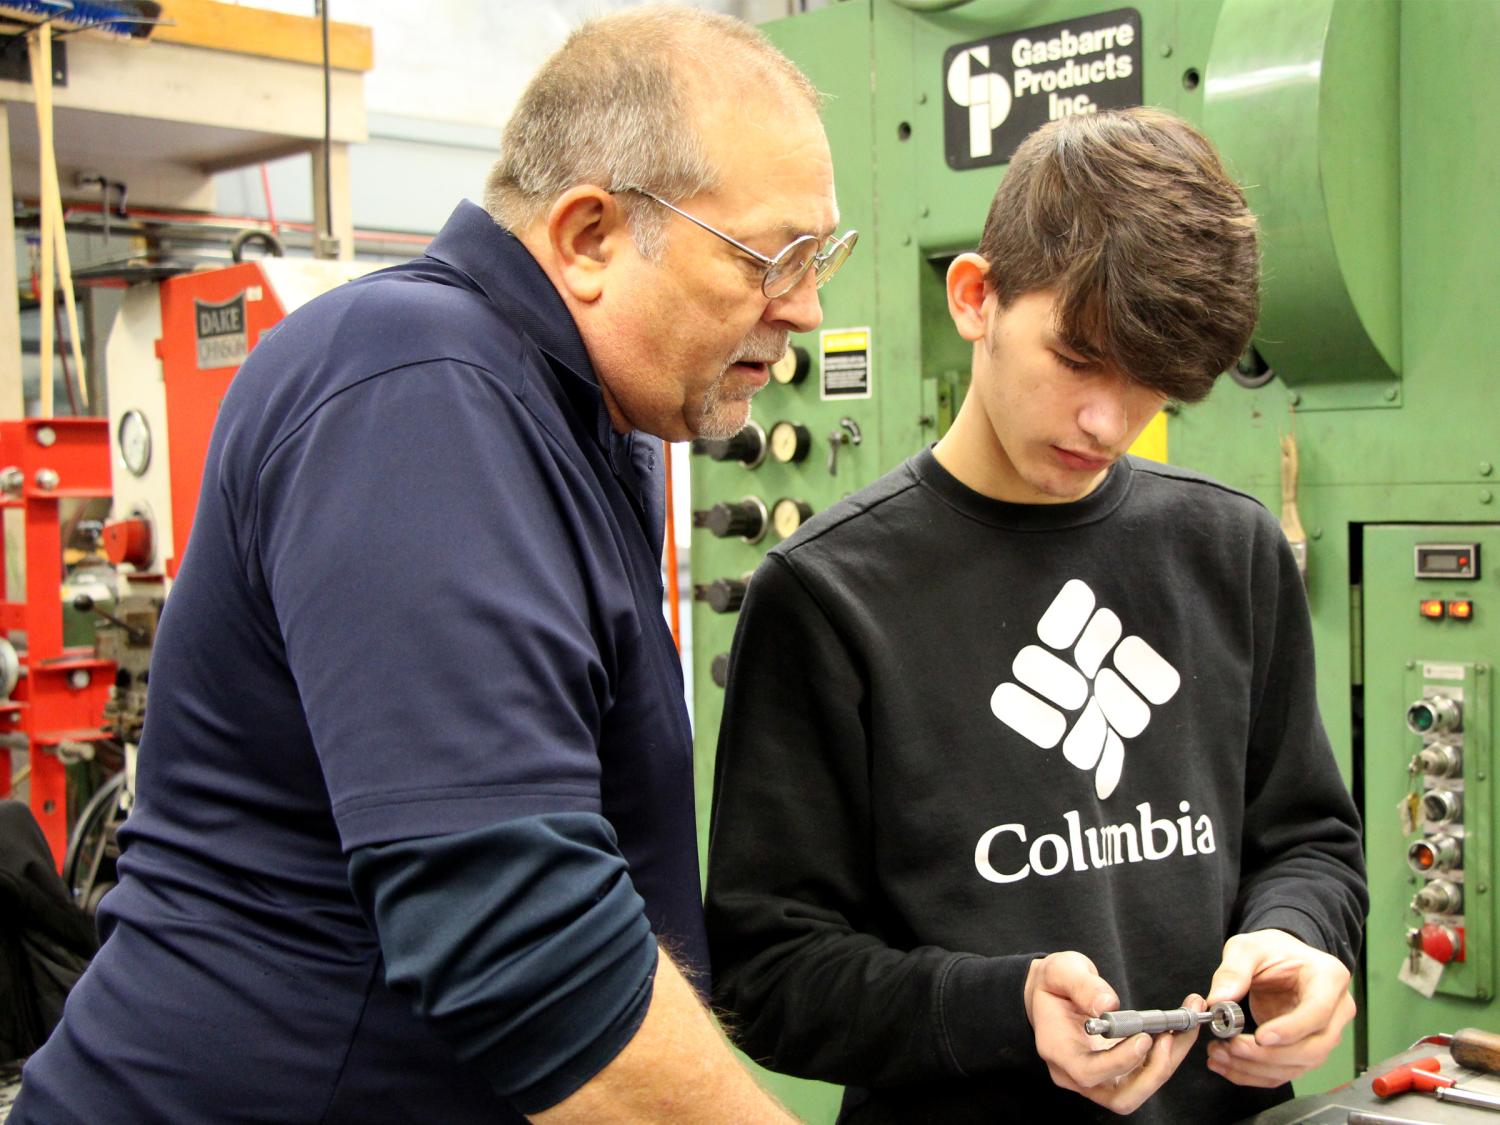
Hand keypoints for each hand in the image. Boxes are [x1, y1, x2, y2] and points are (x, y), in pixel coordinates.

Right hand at [1025, 952, 1203, 1114]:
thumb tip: (1109, 1005)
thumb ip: (1083, 986)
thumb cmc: (1053, 983)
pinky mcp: (1115, 1074)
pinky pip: (1144, 1076)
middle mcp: (1075, 1073)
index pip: (1087, 1072)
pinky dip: (1165, 1057)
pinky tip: (1176, 1030)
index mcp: (1057, 1049)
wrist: (1051, 992)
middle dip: (1154, 1071)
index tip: (1144, 1037)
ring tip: (1183, 1027)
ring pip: (1137, 1091)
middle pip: (1120, 1097)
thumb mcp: (1061, 970)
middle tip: (1172, 1036)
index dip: (1119, 1062)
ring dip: (1166, 1063)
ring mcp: (1096, 1078)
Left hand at [1205, 929, 1354, 1087]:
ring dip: (1257, 1068)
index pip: (1317, 1012)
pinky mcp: (1308, 1050)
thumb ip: (1233, 970)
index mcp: (1330, 978)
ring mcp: (1325, 1034)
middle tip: (1231, 1047)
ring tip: (1220, 1055)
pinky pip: (1286, 1071)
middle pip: (1313, 1048)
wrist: (1282, 960)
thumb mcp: (1248, 947)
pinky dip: (1256, 1074)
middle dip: (1269, 1055)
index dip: (1290, 1029)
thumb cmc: (1272, 951)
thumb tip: (1218, 1000)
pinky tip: (1229, 1067)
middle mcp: (1336, 1011)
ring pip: (1299, 1066)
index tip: (1260, 1037)